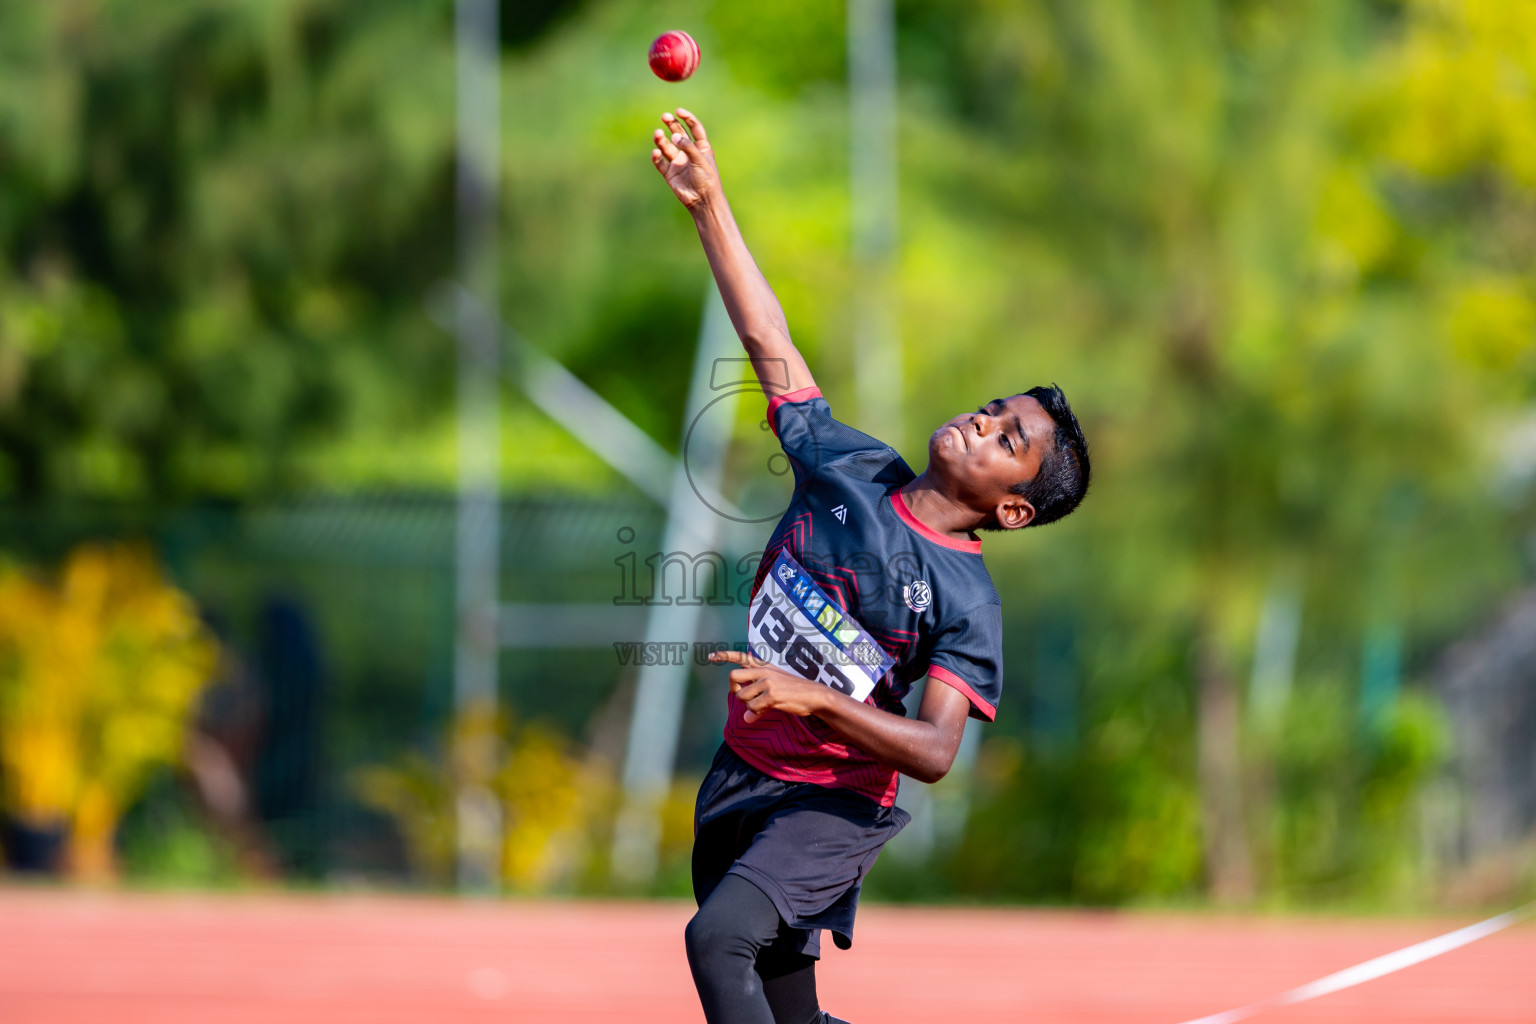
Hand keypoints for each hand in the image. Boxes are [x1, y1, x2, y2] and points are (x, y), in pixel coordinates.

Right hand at [651, 108, 719, 210]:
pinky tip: (656, 153)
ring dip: (661, 140)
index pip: (694, 128)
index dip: (687, 118)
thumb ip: (687, 147)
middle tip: (664, 116)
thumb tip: (674, 135)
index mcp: (701, 147)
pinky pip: (660, 162)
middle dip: (671, 124)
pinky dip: (657, 157)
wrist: (702, 201)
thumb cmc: (707, 179)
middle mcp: (688, 152)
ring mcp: (678, 163)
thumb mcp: (700, 160)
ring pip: (667, 147)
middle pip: (678, 133)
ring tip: (657, 134)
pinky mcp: (670, 173)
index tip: (678, 111)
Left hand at [708, 649, 829, 723]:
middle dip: (734, 689)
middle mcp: (763, 671)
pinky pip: (753, 708)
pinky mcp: (772, 695)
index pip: (741, 657)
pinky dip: (756, 713)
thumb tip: (746, 720)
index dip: (724, 656)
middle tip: (744, 696)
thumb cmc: (795, 692)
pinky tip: (768, 709)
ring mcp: (767, 682)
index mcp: (764, 666)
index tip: (710, 656)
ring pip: (742, 696)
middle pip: (733, 676)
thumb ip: (758, 700)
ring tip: (762, 706)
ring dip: (748, 705)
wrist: (814, 696)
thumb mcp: (776, 687)